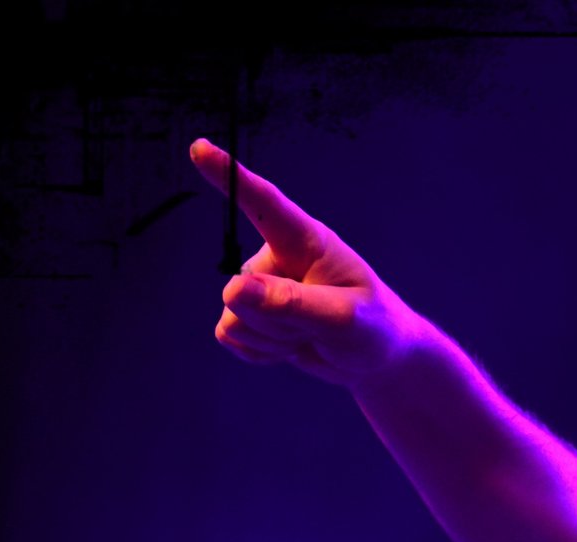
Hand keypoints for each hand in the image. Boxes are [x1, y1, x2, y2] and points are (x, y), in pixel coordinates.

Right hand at [189, 138, 436, 387]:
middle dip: (276, 323)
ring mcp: (261, 287)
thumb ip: (292, 304)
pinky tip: (291, 346)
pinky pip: (232, 336)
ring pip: (234, 318)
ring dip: (271, 340)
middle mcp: (277, 257)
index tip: (199, 148)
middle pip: (241, 291)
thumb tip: (234, 290)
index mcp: (306, 241)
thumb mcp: (344, 318)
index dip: (229, 176)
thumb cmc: (374, 327)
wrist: (377, 358)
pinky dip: (261, 352)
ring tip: (309, 335)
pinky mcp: (252, 315)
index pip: (263, 203)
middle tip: (318, 329)